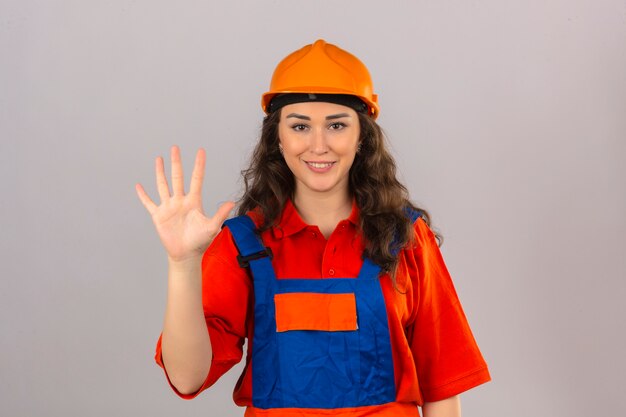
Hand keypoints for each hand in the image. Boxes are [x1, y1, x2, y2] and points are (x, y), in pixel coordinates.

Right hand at [135, 145, 233, 262]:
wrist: (186, 254)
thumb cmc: (200, 241)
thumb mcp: (212, 227)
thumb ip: (220, 214)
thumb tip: (232, 202)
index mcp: (194, 201)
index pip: (196, 179)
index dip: (199, 165)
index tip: (201, 151)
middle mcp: (180, 201)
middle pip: (178, 178)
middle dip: (176, 163)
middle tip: (175, 148)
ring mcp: (169, 207)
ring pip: (163, 185)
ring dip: (160, 173)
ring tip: (159, 158)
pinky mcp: (158, 216)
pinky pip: (149, 203)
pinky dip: (143, 195)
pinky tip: (138, 186)